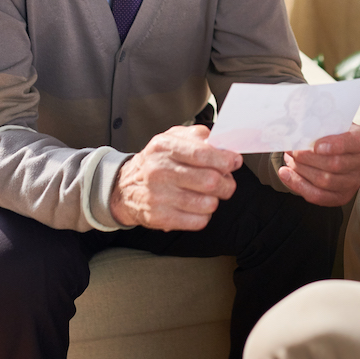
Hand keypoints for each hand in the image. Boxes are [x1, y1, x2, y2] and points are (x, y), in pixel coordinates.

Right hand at [111, 125, 242, 230]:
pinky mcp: (159, 218)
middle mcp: (159, 171)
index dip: (225, 160)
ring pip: (208, 203)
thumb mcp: (171, 139)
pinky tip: (196, 207)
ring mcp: (158, 196)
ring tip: (208, 195)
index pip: (202, 154)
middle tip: (226, 182)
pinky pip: (199, 221)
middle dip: (226, 183)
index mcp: (164, 147)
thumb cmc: (157, 161)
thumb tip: (224, 145)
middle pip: (209, 181)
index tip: (234, 162)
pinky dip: (204, 215)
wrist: (125, 187)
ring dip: (215, 200)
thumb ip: (198, 136)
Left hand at [277, 123, 359, 206]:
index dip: (335, 145)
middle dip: (308, 158)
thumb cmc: (330, 133)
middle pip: (335, 164)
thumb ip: (320, 125)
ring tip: (289, 160)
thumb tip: (298, 130)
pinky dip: (298, 184)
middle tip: (292, 150)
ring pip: (325, 181)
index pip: (353, 143)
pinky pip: (318, 195)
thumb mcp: (330, 123)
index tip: (316, 146)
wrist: (334, 149)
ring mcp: (353, 182)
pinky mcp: (341, 196)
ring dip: (301, 170)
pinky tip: (285, 173)